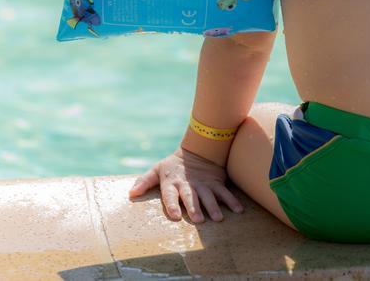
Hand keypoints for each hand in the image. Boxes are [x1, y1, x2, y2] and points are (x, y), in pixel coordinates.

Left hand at [128, 147, 243, 222]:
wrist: (198, 150)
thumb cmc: (174, 166)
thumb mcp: (157, 170)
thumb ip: (145, 182)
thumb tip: (131, 194)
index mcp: (172, 183)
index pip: (170, 194)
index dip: (171, 204)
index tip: (174, 216)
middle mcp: (188, 185)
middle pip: (191, 196)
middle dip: (194, 207)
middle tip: (198, 219)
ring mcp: (204, 184)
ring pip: (209, 195)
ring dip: (214, 206)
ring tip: (218, 218)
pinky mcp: (216, 183)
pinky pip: (225, 192)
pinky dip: (232, 201)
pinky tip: (238, 210)